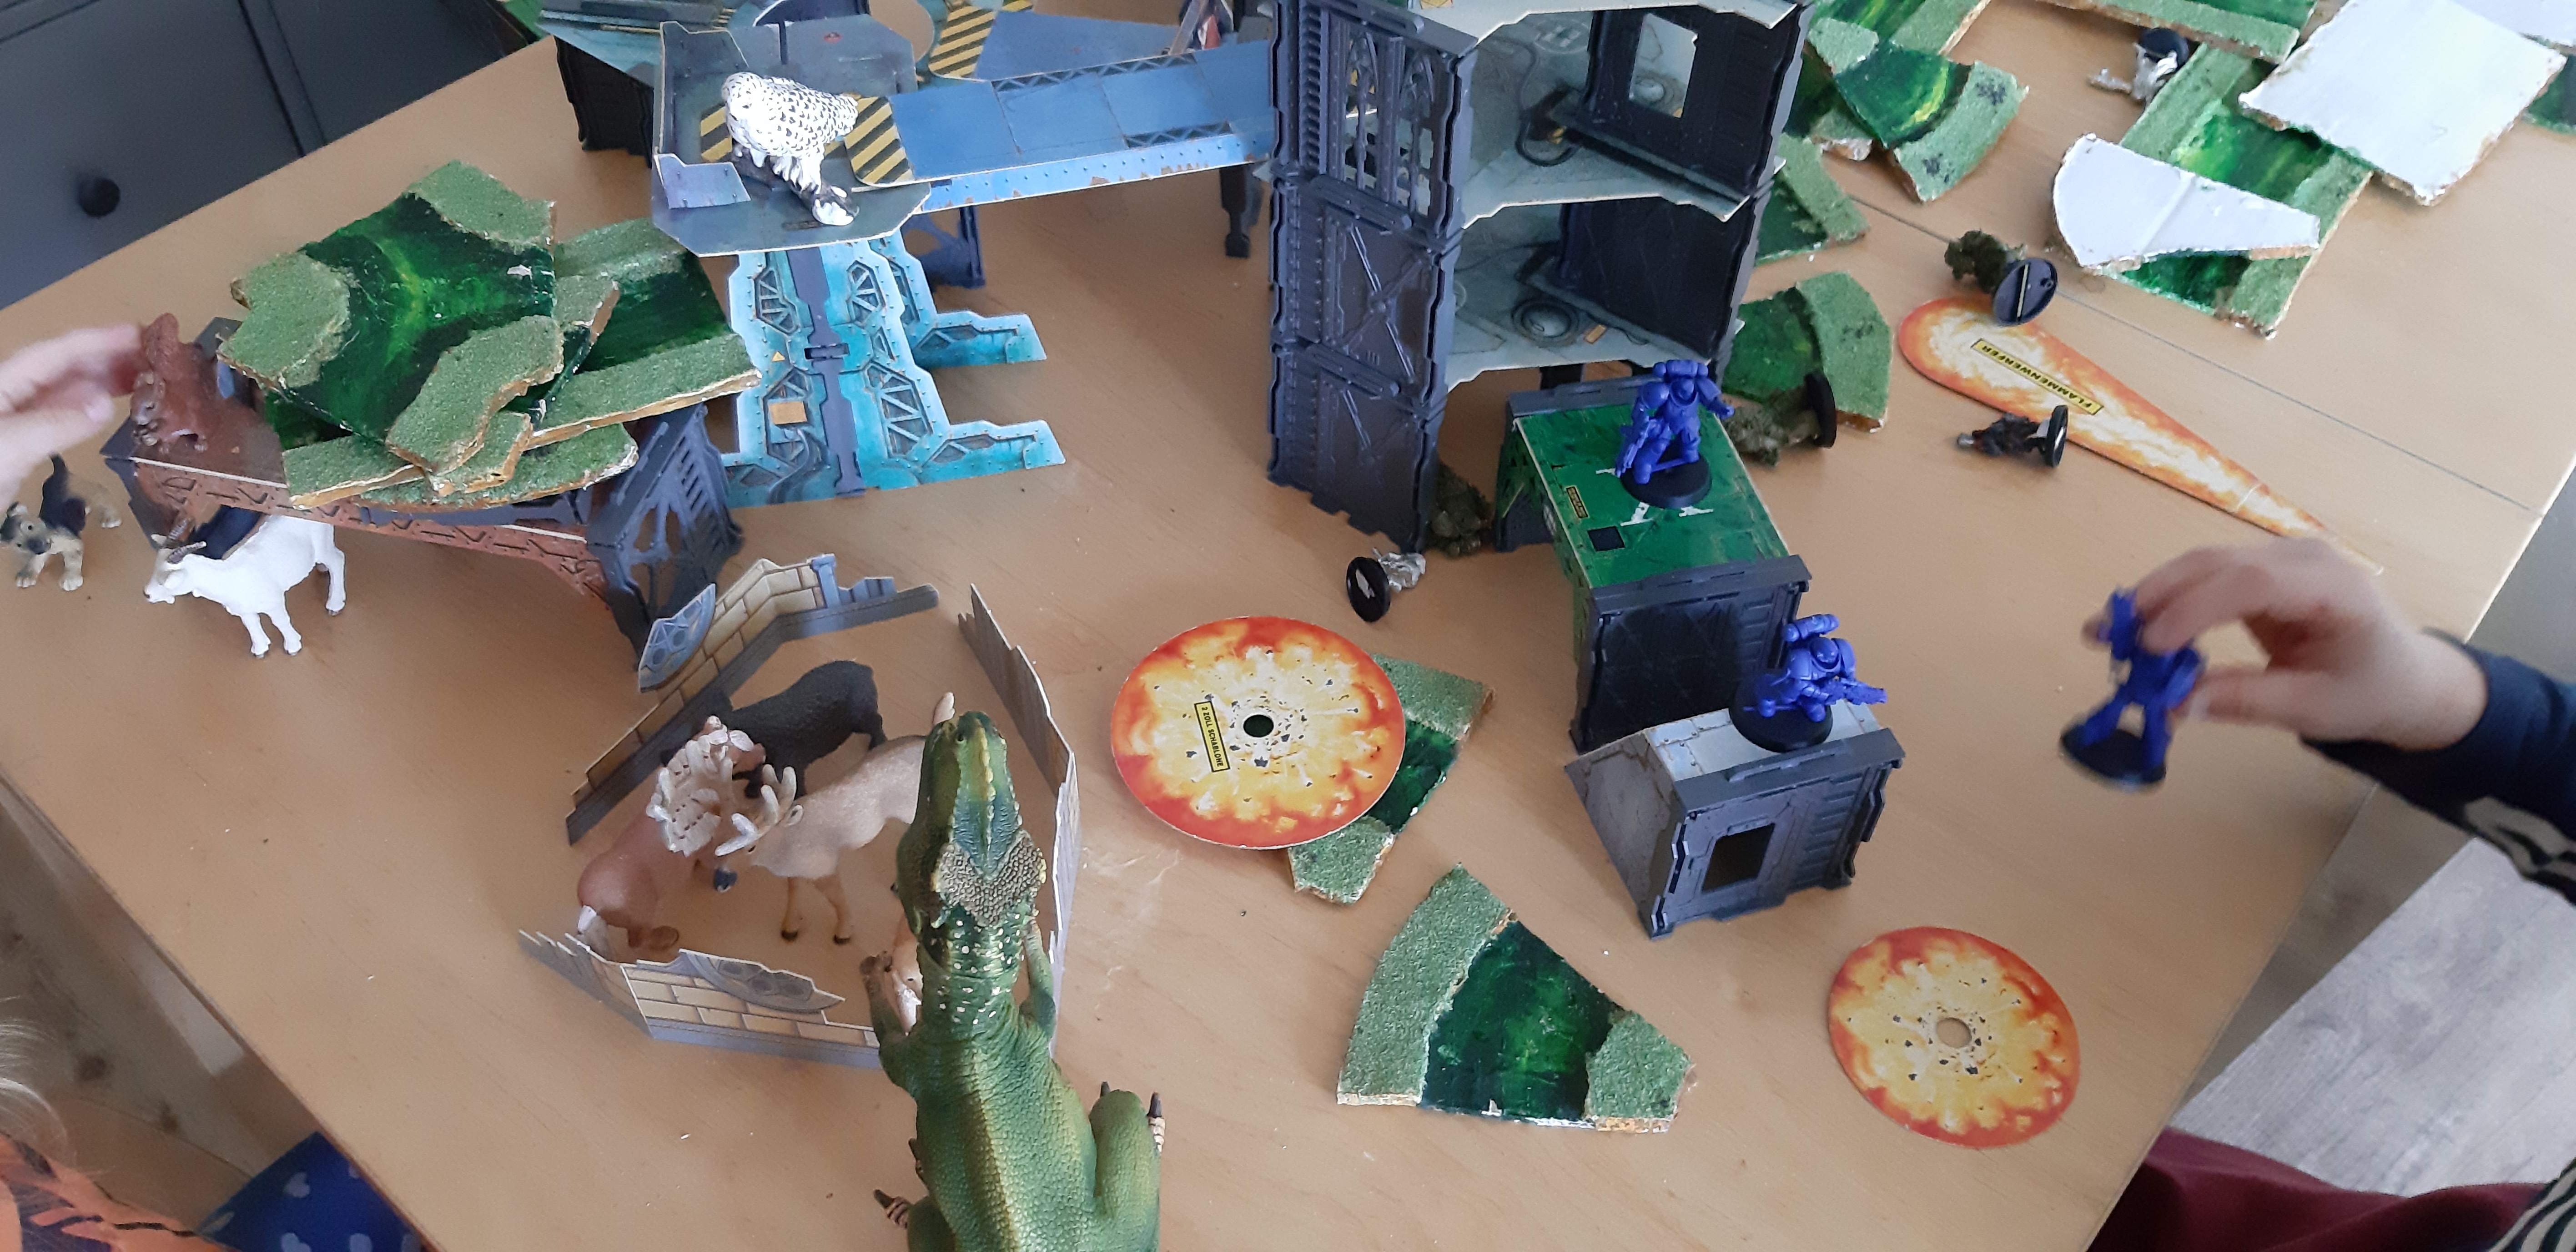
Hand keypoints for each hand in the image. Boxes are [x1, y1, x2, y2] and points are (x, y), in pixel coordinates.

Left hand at [0, 325, 143, 492]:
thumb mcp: (8, 448)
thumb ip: (54, 425)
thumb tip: (104, 403)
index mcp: (1, 389)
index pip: (52, 356)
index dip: (95, 341)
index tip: (138, 332)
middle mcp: (8, 401)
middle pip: (59, 369)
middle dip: (104, 358)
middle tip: (152, 355)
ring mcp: (14, 426)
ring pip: (62, 394)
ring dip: (101, 383)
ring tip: (142, 377)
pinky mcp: (19, 451)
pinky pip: (60, 420)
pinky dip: (87, 412)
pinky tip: (106, 411)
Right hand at [2094, 539, 2486, 750]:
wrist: (2409, 677)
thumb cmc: (2371, 694)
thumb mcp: (2314, 709)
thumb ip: (2246, 701)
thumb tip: (2174, 705)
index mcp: (2334, 588)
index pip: (2252, 582)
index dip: (2194, 609)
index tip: (2149, 647)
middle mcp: (2305, 557)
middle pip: (2217, 562)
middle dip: (2155, 597)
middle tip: (2101, 636)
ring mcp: (2283, 557)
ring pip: (2203, 564)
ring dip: (2151, 597)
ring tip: (2104, 633)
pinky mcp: (2264, 569)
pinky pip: (2208, 577)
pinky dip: (2169, 600)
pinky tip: (2138, 627)